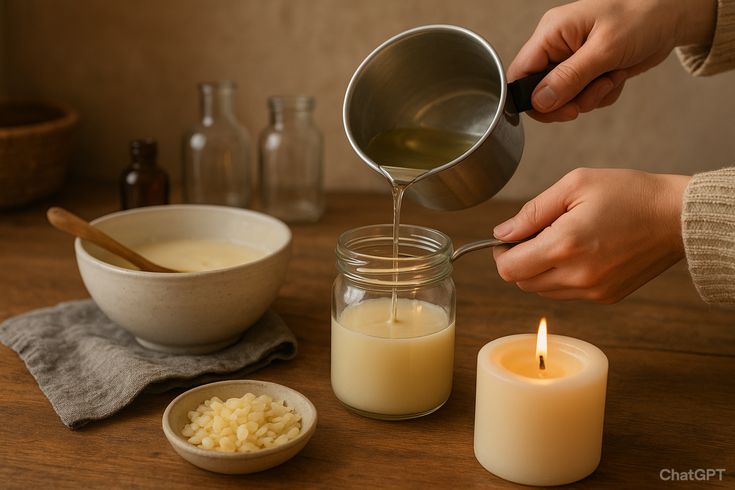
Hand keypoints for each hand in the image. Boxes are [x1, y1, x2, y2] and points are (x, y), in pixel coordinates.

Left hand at [492, 168, 690, 302]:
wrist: (676, 216)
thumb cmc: (628, 193)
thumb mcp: (574, 185)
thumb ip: (532, 212)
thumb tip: (502, 233)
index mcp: (565, 245)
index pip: (509, 269)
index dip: (501, 253)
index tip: (509, 239)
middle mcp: (577, 275)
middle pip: (522, 282)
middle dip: (519, 260)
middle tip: (536, 236)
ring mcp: (593, 290)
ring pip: (542, 290)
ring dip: (539, 270)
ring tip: (561, 242)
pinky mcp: (606, 297)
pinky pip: (567, 293)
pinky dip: (562, 277)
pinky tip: (580, 254)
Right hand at [509, 0, 716, 121]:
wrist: (671, 15)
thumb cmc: (641, 18)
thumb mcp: (604, 50)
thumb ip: (569, 77)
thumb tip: (538, 102)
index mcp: (551, 33)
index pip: (519, 74)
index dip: (531, 98)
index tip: (558, 108)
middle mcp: (556, 47)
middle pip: (540, 92)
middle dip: (568, 100)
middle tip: (593, 93)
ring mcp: (571, 60)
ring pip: (564, 99)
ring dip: (590, 97)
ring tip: (611, 76)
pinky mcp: (587, 70)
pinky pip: (583, 97)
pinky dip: (602, 94)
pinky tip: (616, 76)